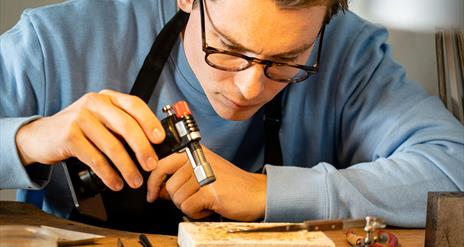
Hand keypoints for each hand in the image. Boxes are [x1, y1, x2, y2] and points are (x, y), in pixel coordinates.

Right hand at [15, 89, 164, 190]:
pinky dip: (108, 174)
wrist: (40, 136)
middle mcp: (94, 103)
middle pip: (126, 126)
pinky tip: (115, 183)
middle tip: (151, 165)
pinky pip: (95, 159)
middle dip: (142, 148)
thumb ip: (122, 125)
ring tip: (135, 181)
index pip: (135, 105)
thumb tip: (153, 145)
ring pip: (112, 145)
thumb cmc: (78, 129)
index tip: (160, 139)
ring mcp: (80, 118)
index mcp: (107, 98)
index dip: (150, 122)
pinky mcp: (69, 136)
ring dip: (127, 167)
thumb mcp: (101, 120)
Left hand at [146, 146, 265, 220]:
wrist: (256, 192)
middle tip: (193, 199)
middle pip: (169, 186)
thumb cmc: (232, 184)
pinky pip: (188, 207)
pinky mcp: (210, 191)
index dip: (153, 182)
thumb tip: (159, 189)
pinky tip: (208, 207)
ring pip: (177, 198)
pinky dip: (197, 213)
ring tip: (204, 201)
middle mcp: (198, 160)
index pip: (162, 164)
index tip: (153, 193)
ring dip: (189, 206)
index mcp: (195, 153)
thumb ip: (181, 177)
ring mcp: (204, 175)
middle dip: (178, 199)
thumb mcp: (204, 173)